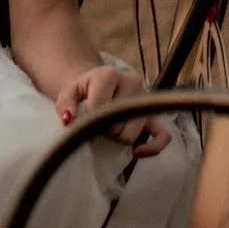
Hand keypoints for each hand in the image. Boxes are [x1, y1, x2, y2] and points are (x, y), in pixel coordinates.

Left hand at [55, 66, 169, 156]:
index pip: (99, 109)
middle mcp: (133, 83)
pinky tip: (137, 153)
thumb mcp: (69, 91)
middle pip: (116, 124)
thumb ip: (65, 104)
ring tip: (109, 128)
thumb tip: (68, 119)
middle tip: (97, 125)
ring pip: (132, 134)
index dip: (90, 121)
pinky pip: (163, 136)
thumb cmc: (84, 89)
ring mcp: (146, 99)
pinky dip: (152, 148)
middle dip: (104, 131)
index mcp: (109, 74)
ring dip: (118, 138)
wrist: (99, 83)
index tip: (84, 119)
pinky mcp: (155, 114)